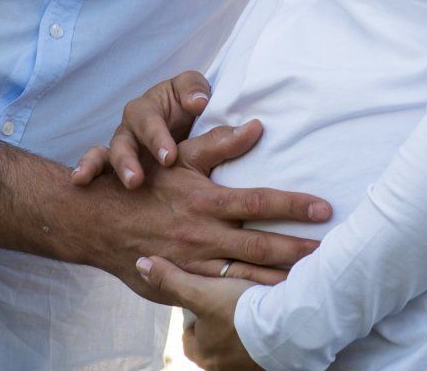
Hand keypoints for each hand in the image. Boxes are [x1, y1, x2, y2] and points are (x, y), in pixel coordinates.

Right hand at [71, 70, 214, 188]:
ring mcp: (119, 150)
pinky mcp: (116, 168)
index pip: (148, 122)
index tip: (169, 158)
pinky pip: (97, 171)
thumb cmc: (185, 105)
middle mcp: (128, 129)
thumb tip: (197, 102)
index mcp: (146, 110)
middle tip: (135, 180)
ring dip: (103, 171)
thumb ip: (193, 89)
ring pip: (105, 158)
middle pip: (121, 143)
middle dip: (126, 161)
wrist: (182, 122)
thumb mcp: (191, 91)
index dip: (157, 139)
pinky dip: (87, 174)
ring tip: (112, 189)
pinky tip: (79, 182)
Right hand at [72, 120, 329, 287]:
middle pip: (261, 245)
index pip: (260, 202)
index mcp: (206, 200)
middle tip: (329, 252)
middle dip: (297, 249)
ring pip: (246, 275)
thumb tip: (256, 126)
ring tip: (311, 280)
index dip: (294, 206)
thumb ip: (219, 144)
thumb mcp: (179, 158)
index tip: (324, 208)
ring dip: (279, 278)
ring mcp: (194, 263)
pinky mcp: (184, 282)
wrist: (98, 221)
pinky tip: (271, 299)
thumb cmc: (143, 183)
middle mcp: (204, 234)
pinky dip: (249, 296)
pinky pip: (223, 292)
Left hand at [136, 254, 261, 370]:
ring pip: (237, 343)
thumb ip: (170, 280)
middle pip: (213, 341)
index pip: (189, 336)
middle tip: (228, 299)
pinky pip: (259, 345)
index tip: (205, 298)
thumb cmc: (238, 309)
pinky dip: (260, 332)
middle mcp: (223, 366)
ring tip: (249, 303)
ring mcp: (247, 366)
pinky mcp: (269, 361)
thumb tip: (141, 265)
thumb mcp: (200, 292)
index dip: (195, 315)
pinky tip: (268, 313)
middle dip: (218, 322)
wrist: (287, 324)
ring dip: (240, 327)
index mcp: (203, 354)